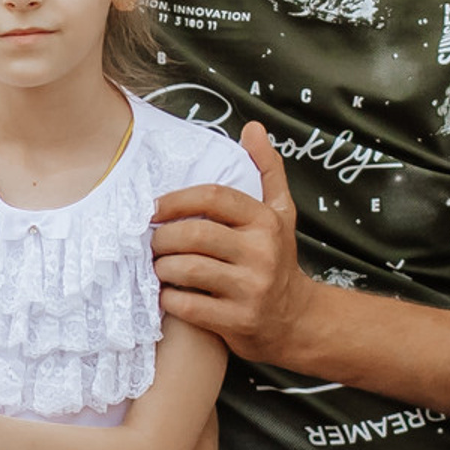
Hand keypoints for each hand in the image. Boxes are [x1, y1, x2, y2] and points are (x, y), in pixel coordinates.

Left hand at [149, 122, 313, 365]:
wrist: (298, 321)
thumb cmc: (279, 259)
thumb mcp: (281, 212)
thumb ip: (267, 169)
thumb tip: (253, 128)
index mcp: (265, 221)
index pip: (213, 197)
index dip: (176, 199)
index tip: (153, 208)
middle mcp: (261, 253)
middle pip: (194, 234)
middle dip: (163, 237)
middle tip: (151, 241)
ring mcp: (250, 289)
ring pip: (187, 269)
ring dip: (162, 267)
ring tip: (157, 265)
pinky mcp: (238, 321)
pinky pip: (189, 305)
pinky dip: (170, 298)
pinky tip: (167, 294)